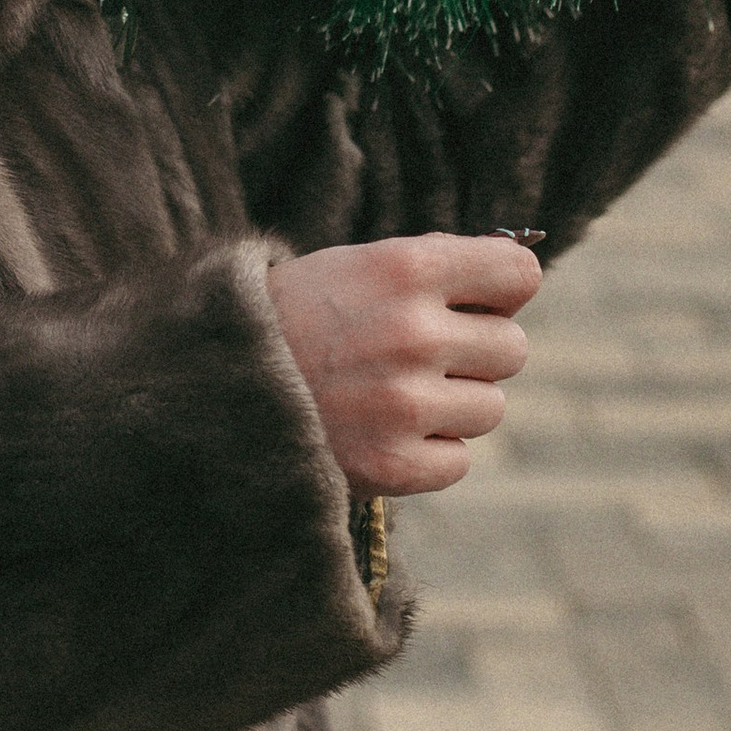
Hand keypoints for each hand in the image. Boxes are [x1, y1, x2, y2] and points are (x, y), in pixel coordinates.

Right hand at [265, 233, 539, 496]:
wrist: (210, 383)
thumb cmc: (294, 315)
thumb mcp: (356, 264)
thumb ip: (435, 266)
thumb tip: (519, 278)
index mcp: (407, 269)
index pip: (520, 274)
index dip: (502, 290)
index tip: (477, 302)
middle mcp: (412, 333)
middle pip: (512, 348)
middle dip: (474, 353)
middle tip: (419, 355)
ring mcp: (403, 404)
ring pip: (490, 408)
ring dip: (452, 405)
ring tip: (392, 395)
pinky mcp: (392, 465)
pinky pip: (457, 461)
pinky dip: (426, 454)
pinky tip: (380, 432)